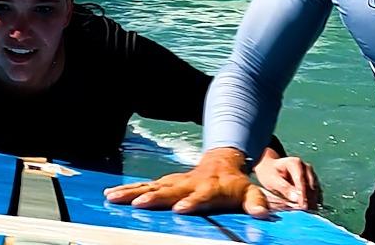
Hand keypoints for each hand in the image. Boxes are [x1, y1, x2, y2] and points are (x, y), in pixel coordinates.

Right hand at [103, 147, 269, 217]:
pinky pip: (144, 186)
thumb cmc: (234, 183)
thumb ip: (256, 202)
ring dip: (132, 192)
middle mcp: (188, 183)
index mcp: (209, 187)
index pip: (200, 195)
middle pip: (169, 190)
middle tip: (139, 203)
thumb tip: (263, 213)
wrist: (222, 162)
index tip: (181, 209)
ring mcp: (174, 182)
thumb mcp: (250, 191)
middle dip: (154, 197)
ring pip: (151, 186)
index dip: (192, 202)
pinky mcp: (164, 183)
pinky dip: (128, 189)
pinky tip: (111, 194)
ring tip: (114, 197)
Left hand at [252, 153, 321, 210]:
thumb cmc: (270, 173)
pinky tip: (309, 212)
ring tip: (307, 215)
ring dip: (312, 203)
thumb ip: (284, 188)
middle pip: (310, 186)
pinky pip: (316, 194)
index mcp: (295, 163)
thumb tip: (296, 198)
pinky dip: (313, 203)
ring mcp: (311, 175)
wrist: (271, 169)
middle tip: (304, 214)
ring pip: (315, 191)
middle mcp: (306, 168)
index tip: (302, 207)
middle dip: (308, 201)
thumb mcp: (272, 180)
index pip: (301, 180)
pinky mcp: (313, 183)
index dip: (302, 194)